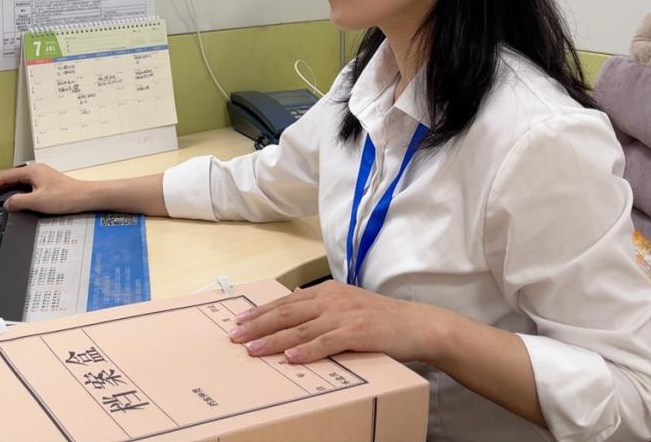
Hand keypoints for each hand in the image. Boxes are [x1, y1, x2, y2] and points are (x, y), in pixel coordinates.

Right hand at [0, 163, 91, 213]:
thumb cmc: (65, 197)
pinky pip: (26, 185)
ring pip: (19, 181)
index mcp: (32, 171)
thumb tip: (7, 203)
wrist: (85, 197)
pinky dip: (17, 190)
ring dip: (7, 188)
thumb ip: (19, 202)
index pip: (6, 176)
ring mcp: (42, 176)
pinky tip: (15, 198)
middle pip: (12, 177)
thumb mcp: (37, 202)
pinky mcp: (47, 183)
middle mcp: (36, 171)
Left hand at [228, 281, 434, 364]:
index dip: (261, 312)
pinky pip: (326, 343)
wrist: (416, 324)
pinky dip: (307, 350)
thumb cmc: (382, 318)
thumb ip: (322, 302)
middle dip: (258, 325)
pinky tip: (290, 358)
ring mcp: (344, 315)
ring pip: (300, 328)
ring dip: (273, 340)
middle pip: (286, 313)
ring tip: (252, 350)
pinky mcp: (357, 332)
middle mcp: (332, 300)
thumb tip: (297, 296)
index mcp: (328, 291)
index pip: (286, 302)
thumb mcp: (348, 302)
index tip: (239, 321)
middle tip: (234, 336)